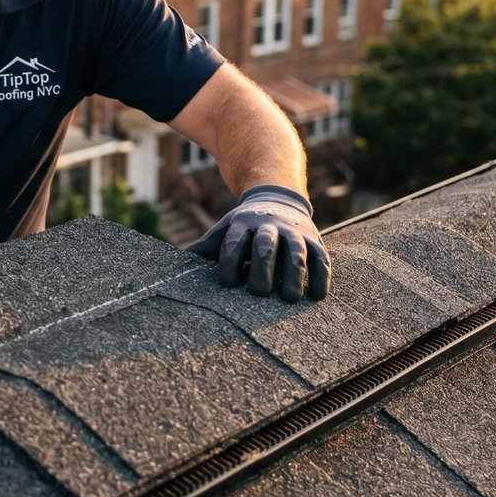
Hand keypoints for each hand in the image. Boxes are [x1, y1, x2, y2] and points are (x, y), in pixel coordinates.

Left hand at [189, 184, 329, 301]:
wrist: (277, 198)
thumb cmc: (245, 226)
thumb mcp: (225, 230)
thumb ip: (206, 248)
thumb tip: (175, 267)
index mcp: (243, 225)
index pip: (234, 242)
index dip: (229, 261)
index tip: (225, 283)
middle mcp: (269, 227)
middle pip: (265, 246)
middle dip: (262, 268)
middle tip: (258, 292)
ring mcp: (294, 233)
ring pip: (295, 252)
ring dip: (293, 274)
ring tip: (289, 298)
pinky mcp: (315, 241)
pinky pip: (320, 258)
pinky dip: (320, 277)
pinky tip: (317, 296)